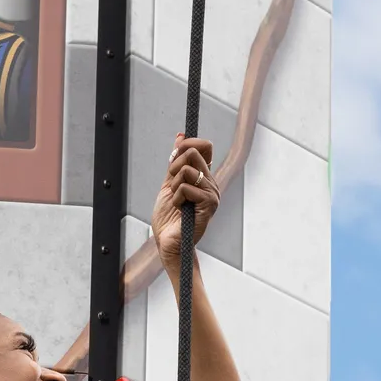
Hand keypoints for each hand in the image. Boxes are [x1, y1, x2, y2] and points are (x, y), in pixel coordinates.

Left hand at [152, 134, 218, 262]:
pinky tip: (180, 209)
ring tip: (176, 200)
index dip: (188, 144)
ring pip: (188, 169)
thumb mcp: (169, 184)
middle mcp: (211, 184)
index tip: (173, 157)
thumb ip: (175, 162)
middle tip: (171, 184)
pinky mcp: (209, 205)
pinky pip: (185, 186)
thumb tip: (181, 136)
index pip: (204, 147)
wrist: (168, 244)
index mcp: (204, 178)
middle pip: (194, 152)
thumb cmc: (169, 219)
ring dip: (174, 184)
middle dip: (174, 164)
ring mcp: (212, 194)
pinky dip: (176, 197)